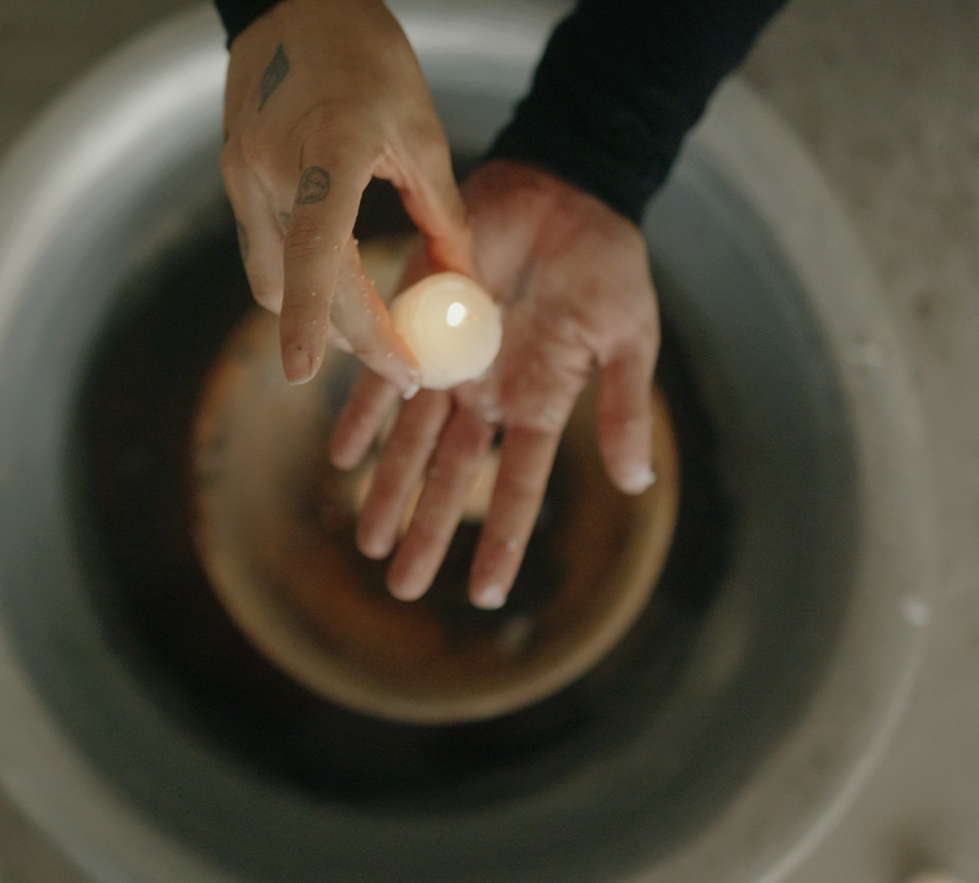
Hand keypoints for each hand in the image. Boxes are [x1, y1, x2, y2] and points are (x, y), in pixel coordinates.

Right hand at [221, 0, 472, 391]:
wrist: (295, 3)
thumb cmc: (366, 57)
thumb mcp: (422, 130)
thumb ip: (440, 214)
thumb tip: (460, 283)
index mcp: (326, 146)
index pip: (313, 248)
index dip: (312, 317)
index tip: (309, 374)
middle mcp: (269, 166)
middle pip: (298, 282)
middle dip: (348, 338)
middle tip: (402, 369)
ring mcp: (241, 173)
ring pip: (270, 280)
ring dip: (318, 317)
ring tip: (375, 335)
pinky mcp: (232, 177)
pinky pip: (262, 253)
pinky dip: (300, 283)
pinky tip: (339, 290)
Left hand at [330, 160, 659, 607]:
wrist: (564, 191)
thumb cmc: (607, 264)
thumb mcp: (629, 341)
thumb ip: (623, 410)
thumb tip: (635, 484)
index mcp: (540, 405)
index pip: (515, 488)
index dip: (499, 541)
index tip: (485, 596)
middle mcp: (488, 395)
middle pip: (451, 478)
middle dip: (426, 531)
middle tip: (401, 587)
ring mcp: (450, 361)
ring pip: (411, 441)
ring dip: (388, 490)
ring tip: (366, 538)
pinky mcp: (418, 319)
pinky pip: (382, 377)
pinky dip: (362, 415)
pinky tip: (343, 457)